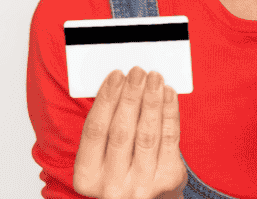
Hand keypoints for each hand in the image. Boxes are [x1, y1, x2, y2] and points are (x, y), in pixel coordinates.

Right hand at [74, 67, 187, 198]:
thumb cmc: (122, 169)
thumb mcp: (102, 157)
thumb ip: (107, 126)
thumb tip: (121, 84)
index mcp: (87, 176)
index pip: (94, 130)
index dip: (106, 100)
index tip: (115, 75)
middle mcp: (112, 185)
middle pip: (121, 131)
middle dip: (130, 97)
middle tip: (137, 72)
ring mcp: (141, 185)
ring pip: (147, 134)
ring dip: (151, 101)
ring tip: (155, 78)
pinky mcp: (167, 179)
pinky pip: (169, 139)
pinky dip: (169, 112)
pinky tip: (168, 94)